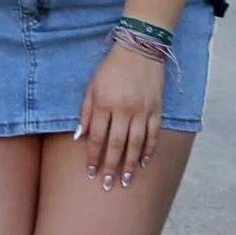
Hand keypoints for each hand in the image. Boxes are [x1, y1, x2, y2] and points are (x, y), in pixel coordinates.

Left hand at [75, 44, 163, 190]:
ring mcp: (142, 110)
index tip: (91, 172)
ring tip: (126, 180)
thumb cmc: (111, 68)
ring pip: (136, 143)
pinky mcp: (156, 108)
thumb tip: (79, 137)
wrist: (140, 49)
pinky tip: (145, 162)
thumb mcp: (92, 86)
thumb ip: (86, 112)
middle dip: (111, 167)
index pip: (97, 137)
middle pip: (116, 144)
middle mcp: (123, 109)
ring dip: (131, 164)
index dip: (93, 157)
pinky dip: (150, 150)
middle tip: (108, 185)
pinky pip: (154, 134)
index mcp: (104, 104)